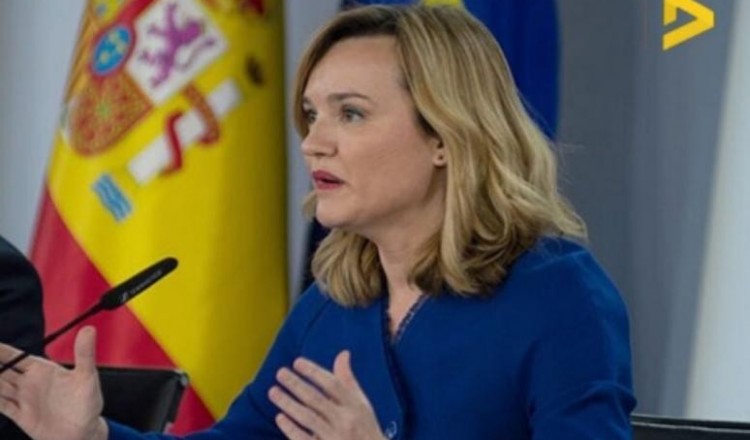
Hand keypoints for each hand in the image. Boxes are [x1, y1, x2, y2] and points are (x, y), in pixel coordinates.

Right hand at [0, 326, 107, 439]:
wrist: (85, 432)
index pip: (15, 356)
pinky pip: (1, 405)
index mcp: (42, 369)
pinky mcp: (21, 415)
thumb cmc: (89, 402)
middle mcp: (30, 382)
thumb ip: (85, 354)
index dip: (0, 350)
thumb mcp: (87, 377)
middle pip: (2, 370)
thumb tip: (89, 329)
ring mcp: (24, 398)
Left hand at [269, 350, 384, 439]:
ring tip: (273, 391)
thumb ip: (348, 380)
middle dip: (296, 385)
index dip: (314, 372)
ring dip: (288, 404)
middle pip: (316, 399)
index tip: (297, 362)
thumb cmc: (365, 428)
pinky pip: (304, 439)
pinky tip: (280, 417)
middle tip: (280, 373)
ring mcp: (334, 438)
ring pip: (307, 418)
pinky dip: (291, 428)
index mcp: (355, 406)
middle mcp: (345, 420)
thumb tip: (343, 353)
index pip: (333, 384)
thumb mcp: (361, 404)